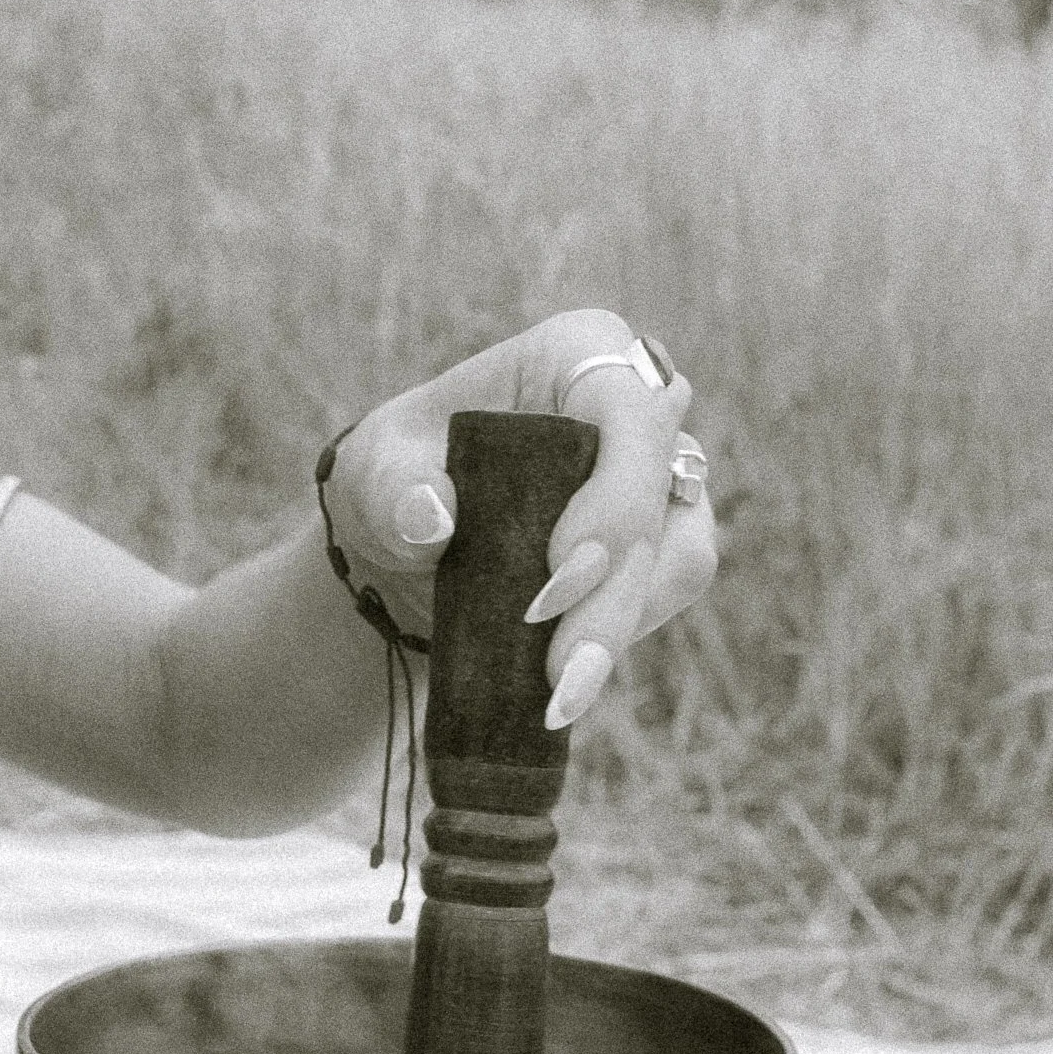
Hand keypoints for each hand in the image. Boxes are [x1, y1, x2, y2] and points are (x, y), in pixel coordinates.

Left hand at [322, 310, 715, 725]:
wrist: (417, 542)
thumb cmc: (398, 483)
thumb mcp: (374, 478)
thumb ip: (393, 492)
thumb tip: (431, 515)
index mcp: (576, 354)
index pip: (628, 413)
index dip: (611, 498)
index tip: (557, 578)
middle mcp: (636, 404)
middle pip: (657, 500)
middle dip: (610, 599)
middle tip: (558, 681)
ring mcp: (661, 473)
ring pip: (678, 555)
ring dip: (619, 631)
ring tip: (556, 700)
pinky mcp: (667, 535)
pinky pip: (672, 586)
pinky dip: (621, 636)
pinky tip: (566, 680)